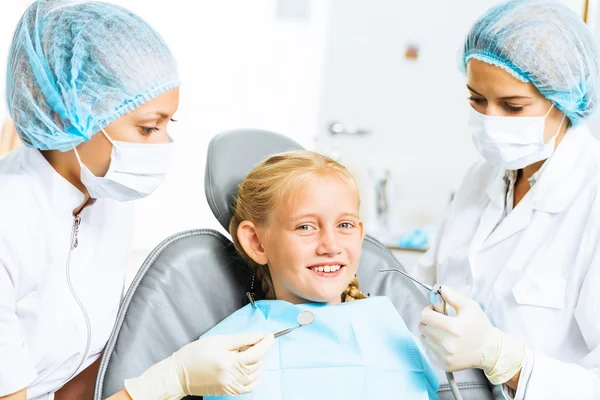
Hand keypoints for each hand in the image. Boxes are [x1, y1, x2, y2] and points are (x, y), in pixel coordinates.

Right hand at [124, 332, 274, 398]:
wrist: (179, 374)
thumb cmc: (195, 354)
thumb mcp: (218, 341)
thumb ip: (241, 339)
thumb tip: (259, 336)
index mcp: (229, 362)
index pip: (256, 353)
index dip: (266, 343)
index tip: (270, 335)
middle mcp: (232, 377)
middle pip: (257, 363)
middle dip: (260, 350)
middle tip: (254, 340)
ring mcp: (231, 386)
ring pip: (255, 374)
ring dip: (257, 362)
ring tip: (248, 352)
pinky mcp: (229, 391)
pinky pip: (249, 386)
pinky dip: (255, 377)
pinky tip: (251, 368)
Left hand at [418, 286, 525, 384]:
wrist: (489, 351)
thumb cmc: (480, 327)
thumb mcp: (470, 307)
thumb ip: (453, 297)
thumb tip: (441, 289)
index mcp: (453, 328)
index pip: (426, 316)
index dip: (428, 310)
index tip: (435, 310)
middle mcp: (447, 344)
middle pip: (422, 327)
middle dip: (429, 321)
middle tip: (440, 320)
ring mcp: (445, 356)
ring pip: (424, 339)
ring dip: (430, 333)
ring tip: (443, 331)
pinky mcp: (444, 365)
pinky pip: (429, 350)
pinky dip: (433, 345)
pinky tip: (445, 342)